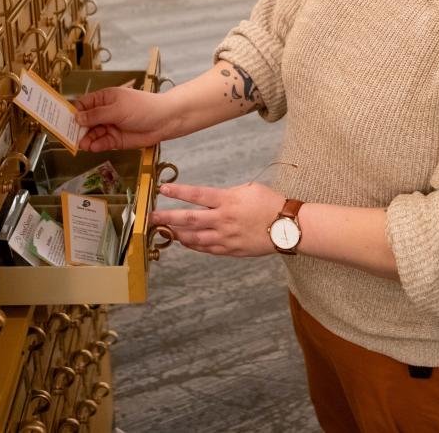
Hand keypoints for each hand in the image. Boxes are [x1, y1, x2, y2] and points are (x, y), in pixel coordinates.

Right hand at [74, 87, 176, 150]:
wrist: (164, 121)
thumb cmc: (143, 107)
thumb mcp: (117, 109)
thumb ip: (96, 115)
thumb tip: (77, 117)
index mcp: (104, 99)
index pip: (83, 105)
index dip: (73, 113)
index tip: (63, 121)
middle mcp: (105, 113)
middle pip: (85, 121)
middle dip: (78, 129)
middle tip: (69, 137)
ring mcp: (110, 126)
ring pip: (92, 134)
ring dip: (86, 139)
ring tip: (82, 144)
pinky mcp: (116, 140)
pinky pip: (102, 143)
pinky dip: (96, 145)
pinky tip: (92, 147)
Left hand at [149, 182, 284, 257]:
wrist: (287, 227)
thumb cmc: (271, 204)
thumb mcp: (249, 189)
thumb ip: (227, 194)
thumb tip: (213, 199)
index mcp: (228, 201)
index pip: (197, 195)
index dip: (178, 192)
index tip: (162, 190)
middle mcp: (223, 219)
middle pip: (189, 219)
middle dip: (167, 218)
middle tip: (150, 218)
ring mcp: (226, 237)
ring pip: (194, 238)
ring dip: (177, 234)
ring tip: (165, 230)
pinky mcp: (230, 250)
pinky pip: (206, 249)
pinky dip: (193, 245)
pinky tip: (185, 241)